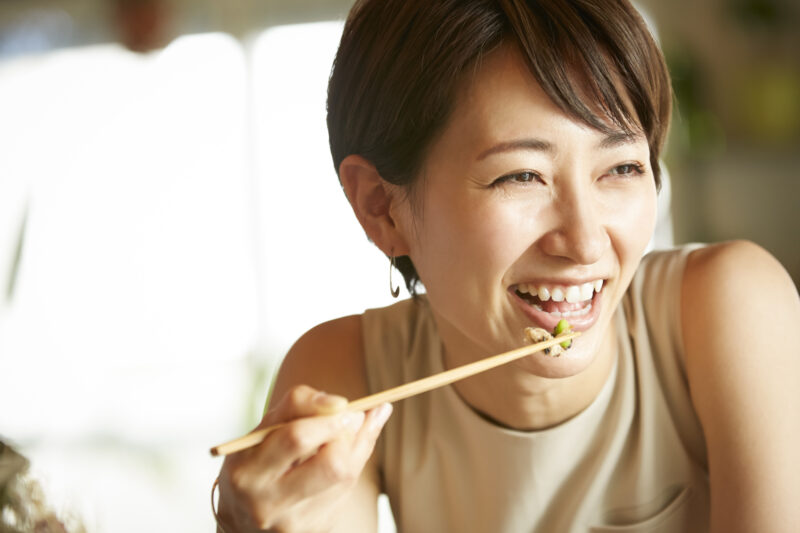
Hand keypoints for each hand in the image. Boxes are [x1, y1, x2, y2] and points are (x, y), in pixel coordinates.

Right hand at [215, 385, 391, 531]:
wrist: (244, 516)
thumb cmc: (258, 460)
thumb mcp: (264, 429)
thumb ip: (299, 406)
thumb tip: (347, 404)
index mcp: (248, 471)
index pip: (296, 438)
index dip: (328, 417)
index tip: (343, 404)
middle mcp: (268, 502)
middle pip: (331, 463)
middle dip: (347, 434)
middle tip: (350, 418)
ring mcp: (294, 522)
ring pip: (346, 476)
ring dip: (355, 447)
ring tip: (350, 432)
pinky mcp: (314, 529)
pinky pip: (347, 491)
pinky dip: (352, 465)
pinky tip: (342, 456)